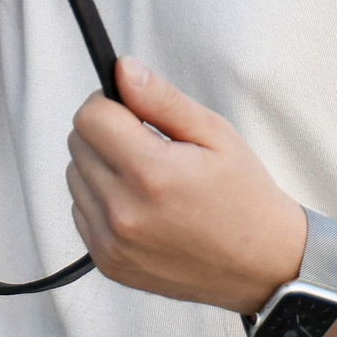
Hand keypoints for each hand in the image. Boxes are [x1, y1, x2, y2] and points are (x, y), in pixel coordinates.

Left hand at [66, 57, 311, 314]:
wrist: (261, 267)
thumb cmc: (244, 196)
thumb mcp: (215, 134)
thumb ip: (162, 99)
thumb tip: (122, 69)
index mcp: (152, 174)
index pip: (90, 117)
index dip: (111, 104)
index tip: (134, 112)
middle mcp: (124, 212)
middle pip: (78, 144)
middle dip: (107, 133)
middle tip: (148, 145)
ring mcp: (112, 243)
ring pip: (75, 176)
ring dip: (101, 167)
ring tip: (148, 178)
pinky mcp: (107, 262)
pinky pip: (81, 211)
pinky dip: (101, 200)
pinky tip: (140, 204)